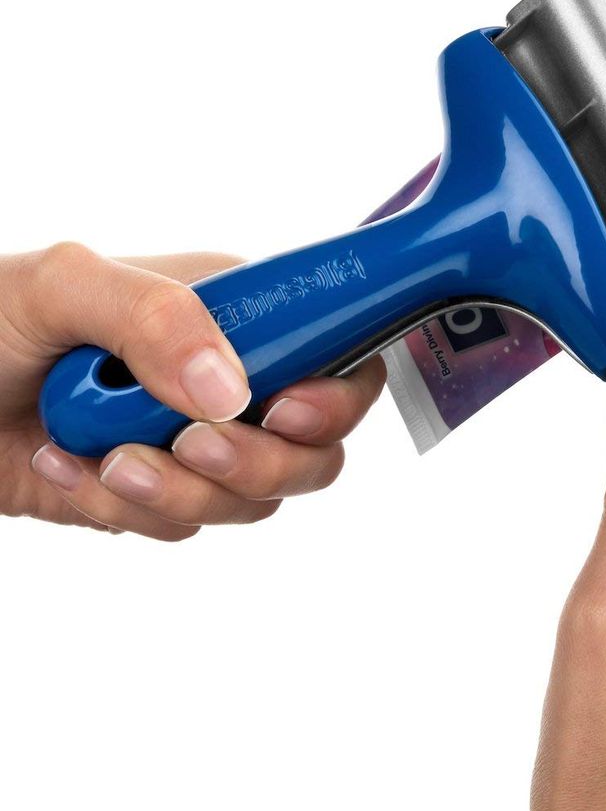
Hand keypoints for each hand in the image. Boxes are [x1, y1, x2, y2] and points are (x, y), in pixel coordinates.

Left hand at [0, 245, 384, 539]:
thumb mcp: (63, 286)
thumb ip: (156, 317)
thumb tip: (231, 388)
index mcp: (234, 317)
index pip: (336, 356)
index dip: (335, 397)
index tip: (286, 412)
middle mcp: (232, 381)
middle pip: (312, 450)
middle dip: (258, 462)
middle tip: (192, 445)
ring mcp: (197, 441)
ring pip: (252, 500)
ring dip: (181, 492)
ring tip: (109, 460)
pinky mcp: (157, 492)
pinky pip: (183, 524)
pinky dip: (124, 510)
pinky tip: (70, 468)